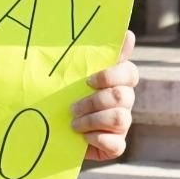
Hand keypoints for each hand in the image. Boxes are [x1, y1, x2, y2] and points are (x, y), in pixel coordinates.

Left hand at [72, 30, 137, 162]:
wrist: (49, 127)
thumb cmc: (64, 94)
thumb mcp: (74, 73)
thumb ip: (97, 55)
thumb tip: (128, 33)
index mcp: (118, 81)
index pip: (130, 72)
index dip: (110, 76)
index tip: (87, 81)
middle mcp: (125, 101)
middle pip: (122, 96)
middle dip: (94, 101)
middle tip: (72, 107)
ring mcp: (122, 124)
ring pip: (120, 118)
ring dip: (92, 120)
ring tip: (73, 124)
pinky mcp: (116, 145)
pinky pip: (116, 144)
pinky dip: (97, 140)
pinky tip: (83, 137)